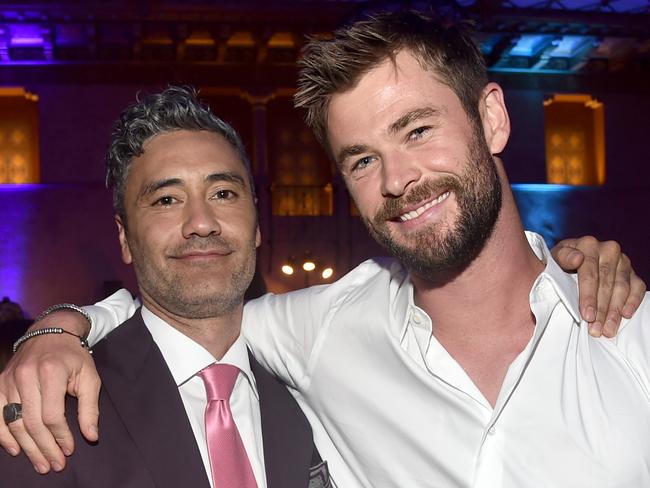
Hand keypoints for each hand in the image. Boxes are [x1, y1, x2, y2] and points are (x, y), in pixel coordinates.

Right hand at [0, 311, 99, 472]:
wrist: (52, 332)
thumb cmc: (74, 357)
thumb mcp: (90, 377)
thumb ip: (90, 408)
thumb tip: (91, 437)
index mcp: (51, 372)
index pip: (52, 415)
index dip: (60, 436)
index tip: (69, 450)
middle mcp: (26, 376)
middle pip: (31, 422)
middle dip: (44, 448)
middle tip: (54, 465)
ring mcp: (9, 380)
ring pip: (13, 422)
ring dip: (26, 447)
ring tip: (40, 464)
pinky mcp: (0, 383)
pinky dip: (4, 435)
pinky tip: (16, 450)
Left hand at [552, 236, 645, 337]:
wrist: (571, 258)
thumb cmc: (561, 262)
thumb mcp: (555, 258)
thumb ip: (562, 258)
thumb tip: (577, 258)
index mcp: (588, 245)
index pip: (590, 274)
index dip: (588, 297)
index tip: (586, 315)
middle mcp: (608, 250)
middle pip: (607, 284)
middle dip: (601, 310)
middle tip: (596, 329)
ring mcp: (622, 260)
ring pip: (622, 288)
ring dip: (615, 312)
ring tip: (607, 329)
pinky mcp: (631, 271)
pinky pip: (637, 287)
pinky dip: (633, 302)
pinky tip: (626, 315)